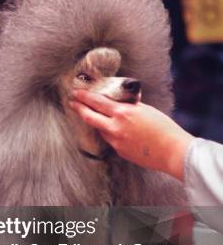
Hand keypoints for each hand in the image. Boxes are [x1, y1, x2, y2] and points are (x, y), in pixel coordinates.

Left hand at [69, 90, 193, 180]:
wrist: (172, 151)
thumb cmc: (164, 128)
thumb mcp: (145, 110)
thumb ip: (129, 106)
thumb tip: (121, 102)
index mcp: (123, 113)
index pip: (97, 102)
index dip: (84, 97)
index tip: (76, 92)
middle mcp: (116, 128)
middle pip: (90, 117)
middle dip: (79, 109)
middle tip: (72, 103)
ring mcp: (117, 142)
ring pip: (101, 130)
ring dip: (98, 122)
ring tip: (97, 116)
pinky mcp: (121, 152)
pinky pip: (112, 140)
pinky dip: (112, 134)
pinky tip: (120, 132)